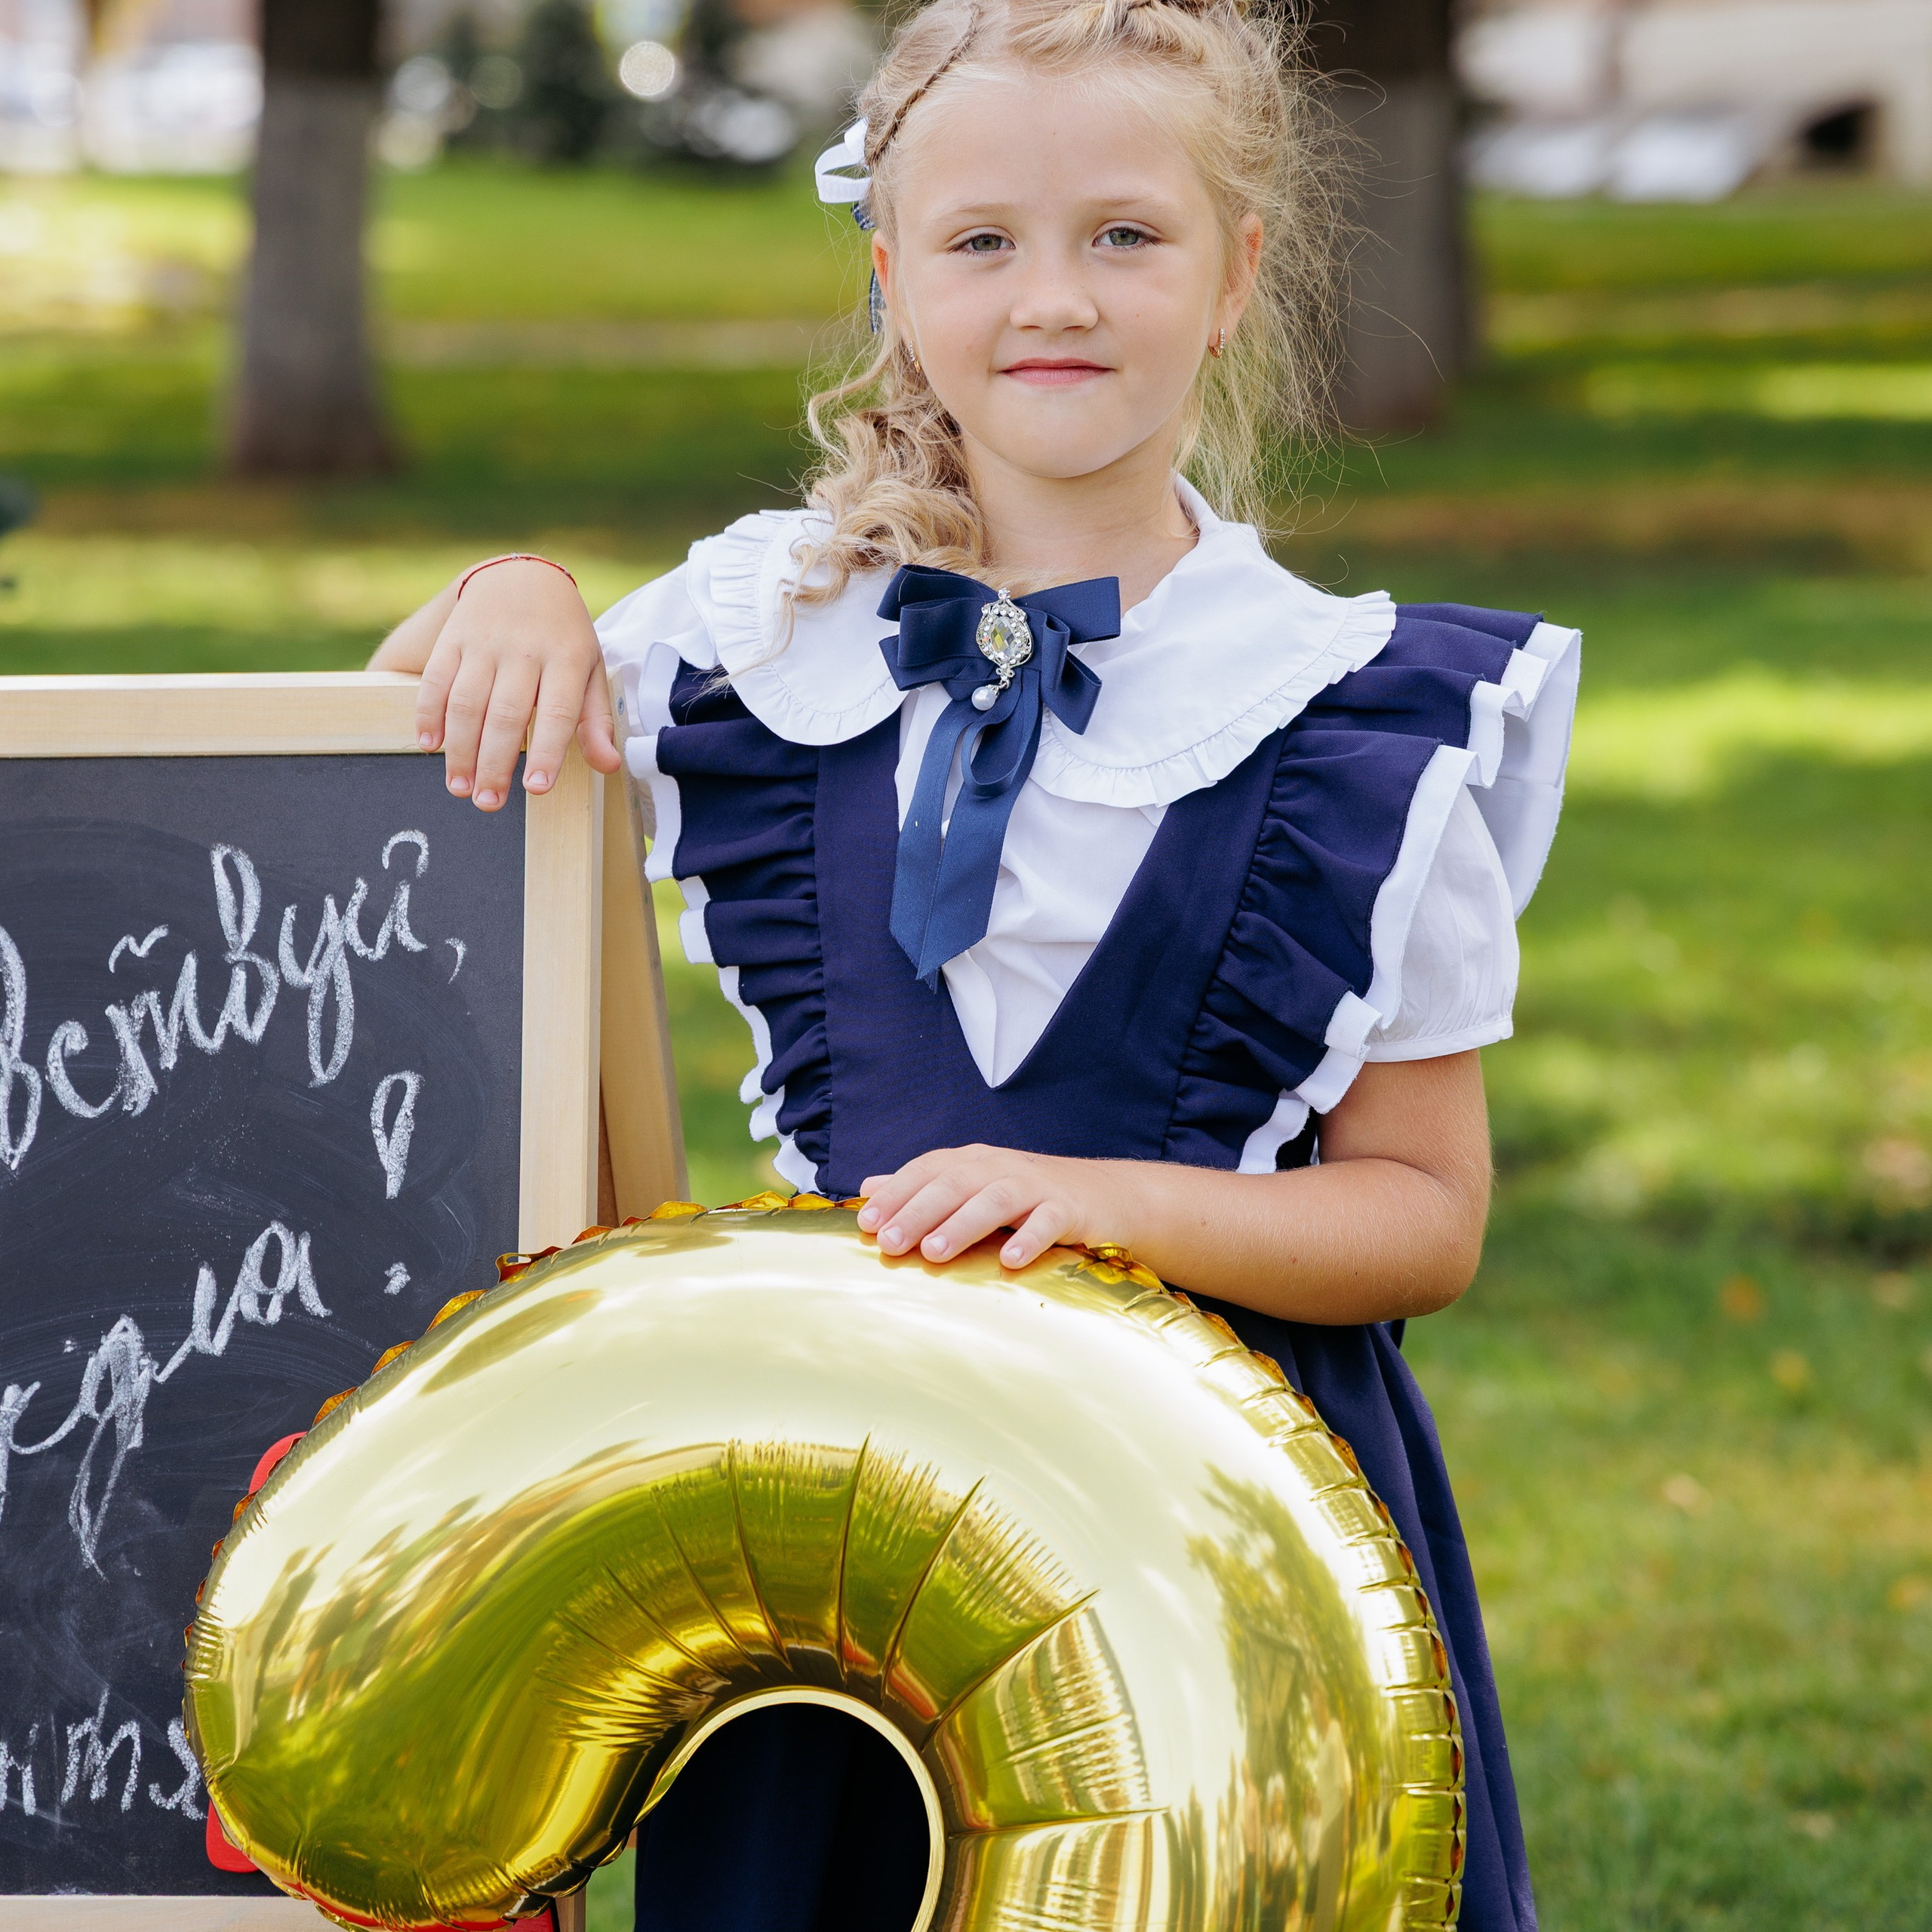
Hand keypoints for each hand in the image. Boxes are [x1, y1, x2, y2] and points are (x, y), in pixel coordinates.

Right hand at [410, 559, 621, 810]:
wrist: (522, 576)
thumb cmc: (563, 635)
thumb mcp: (591, 669)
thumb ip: (596, 720)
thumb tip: (608, 766)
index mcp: (567, 658)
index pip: (559, 711)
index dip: (548, 751)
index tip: (537, 789)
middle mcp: (525, 650)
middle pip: (506, 714)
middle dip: (494, 763)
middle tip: (489, 803)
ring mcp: (484, 642)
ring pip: (467, 702)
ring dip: (460, 750)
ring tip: (460, 788)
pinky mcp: (453, 638)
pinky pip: (436, 680)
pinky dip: (428, 714)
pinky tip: (429, 745)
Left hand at [856, 1143, 1125, 1270]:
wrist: (1106, 1197)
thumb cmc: (1030, 1196)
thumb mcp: (974, 1185)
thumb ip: (922, 1186)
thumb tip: (867, 1187)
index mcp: (972, 1161)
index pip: (926, 1170)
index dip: (895, 1194)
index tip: (866, 1224)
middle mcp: (1000, 1167)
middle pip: (954, 1183)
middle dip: (918, 1212)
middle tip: (890, 1243)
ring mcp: (1036, 1186)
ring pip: (995, 1199)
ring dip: (962, 1224)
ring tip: (934, 1251)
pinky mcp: (1069, 1209)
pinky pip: (1047, 1221)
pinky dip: (1028, 1238)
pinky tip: (1010, 1261)